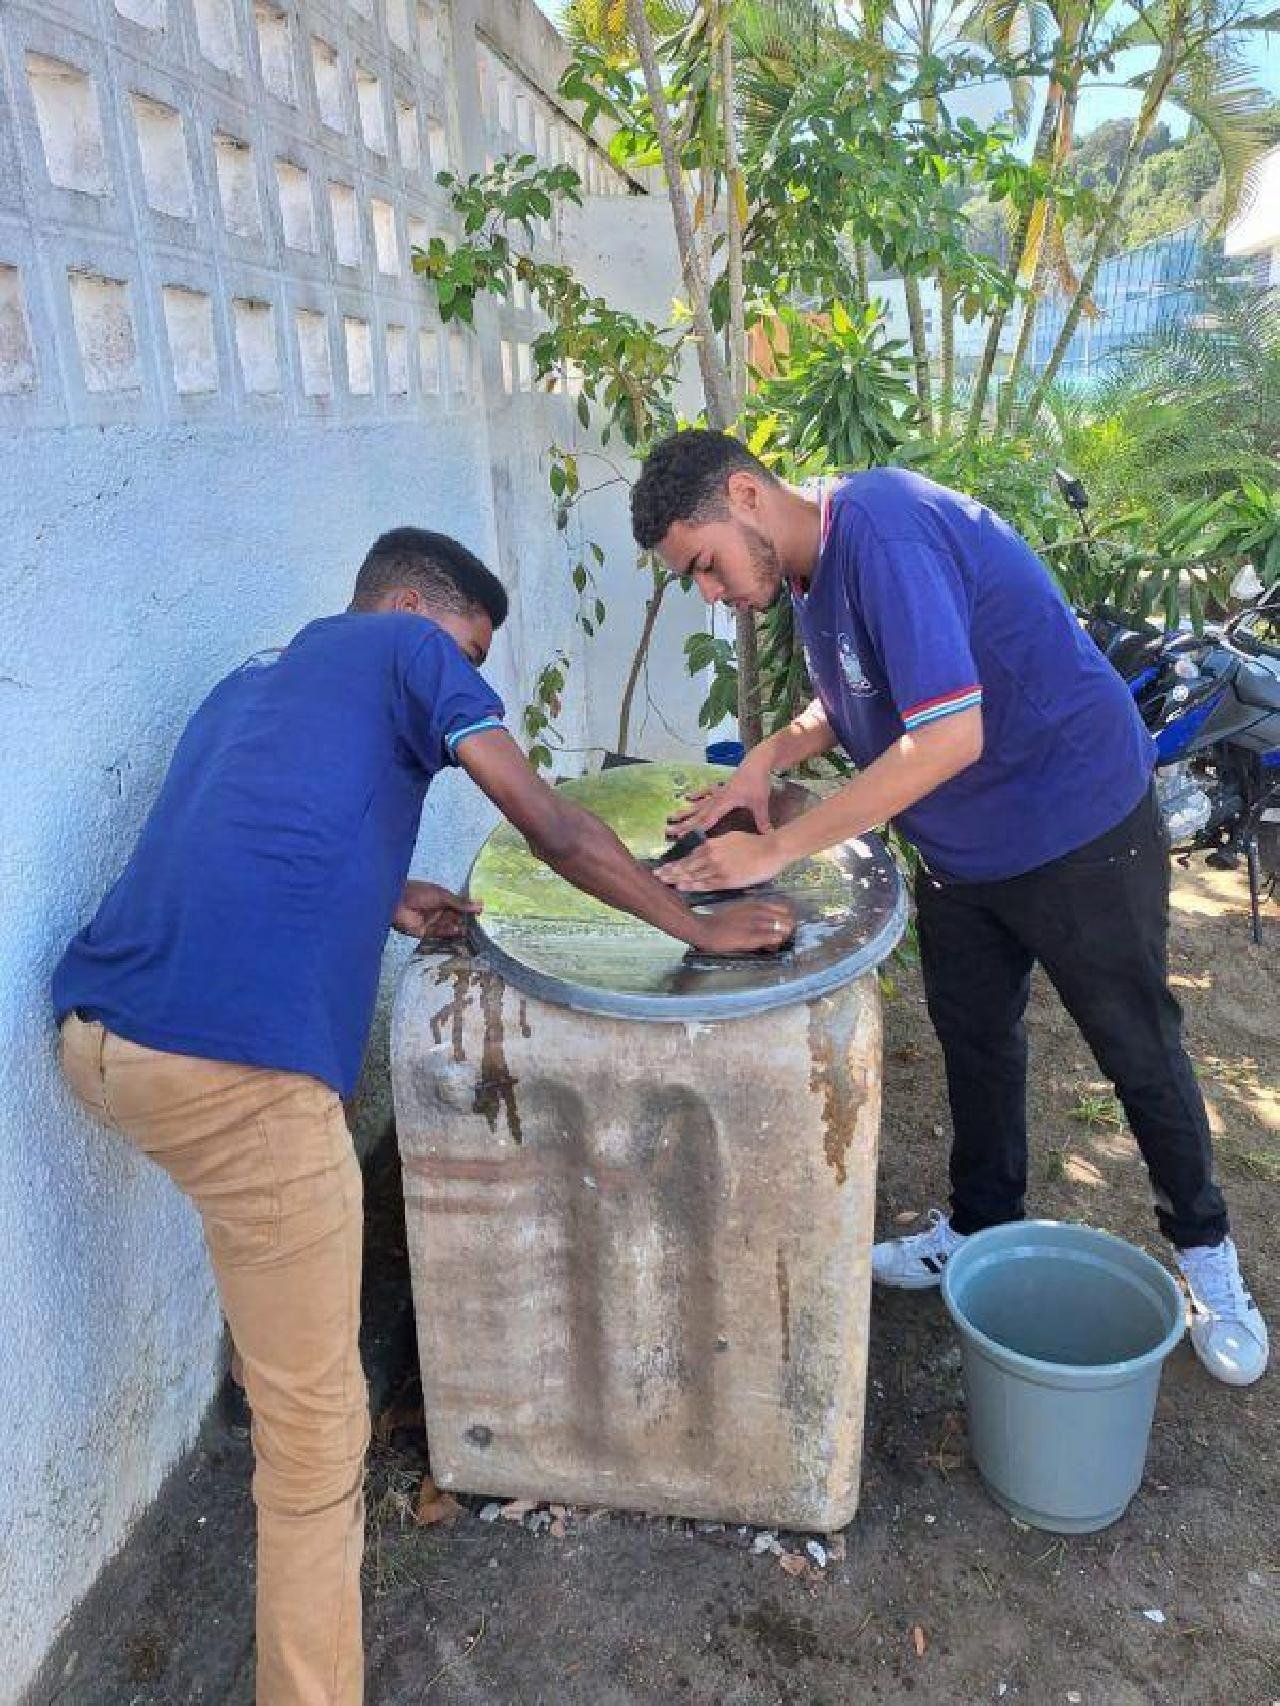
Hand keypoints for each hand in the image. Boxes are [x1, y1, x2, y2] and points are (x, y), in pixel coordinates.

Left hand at [392, 881, 481, 940]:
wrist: (396, 901)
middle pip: (454, 917)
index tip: (483, 913)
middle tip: (481, 925)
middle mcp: (437, 911)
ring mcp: (431, 922)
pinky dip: (449, 933)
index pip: (458, 905)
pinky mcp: (425, 933)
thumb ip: (460, 903)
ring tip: (472, 930)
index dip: (469, 909)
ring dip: (459, 928)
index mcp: (441, 899)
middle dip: (466, 920)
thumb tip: (480, 905)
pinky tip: (459, 932)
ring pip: (448, 927)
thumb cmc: (418, 892)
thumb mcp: (442, 895)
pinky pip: (439, 934)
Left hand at [656, 830, 786, 892]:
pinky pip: (705, 884)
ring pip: (692, 874)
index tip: (665, 866)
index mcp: (712, 845)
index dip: (676, 862)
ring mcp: (717, 868)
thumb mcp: (730, 838)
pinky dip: (692, 885)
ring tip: (663, 882)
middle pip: (686, 865)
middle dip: (670, 870)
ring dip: (676, 878)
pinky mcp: (726, 880)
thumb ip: (716, 845)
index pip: (689, 855)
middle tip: (656, 875)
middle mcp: (711, 855)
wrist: (771, 849)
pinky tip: (681, 887)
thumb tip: (706, 850)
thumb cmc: (754, 843)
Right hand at [667, 755, 773, 836]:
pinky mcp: (722, 786)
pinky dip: (697, 794)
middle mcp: (717, 798)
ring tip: (671, 817)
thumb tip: (768, 836)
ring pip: (698, 804)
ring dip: (686, 811)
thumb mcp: (760, 803)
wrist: (758, 761)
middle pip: (698, 814)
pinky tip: (688, 797)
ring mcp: (718, 791)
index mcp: (724, 803)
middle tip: (669, 832)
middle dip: (684, 824)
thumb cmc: (758, 782)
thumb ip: (762, 820)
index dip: (695, 830)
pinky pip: (706, 791)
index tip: (683, 838)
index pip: (707, 820)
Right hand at [691, 897, 796, 956]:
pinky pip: (772, 938)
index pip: (783, 908)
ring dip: (783, 936)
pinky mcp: (751, 937)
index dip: (787, 917)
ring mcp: (755, 924)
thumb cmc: (719, 920)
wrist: (703, 928)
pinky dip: (775, 942)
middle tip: (783, 935)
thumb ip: (752, 910)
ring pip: (782, 928)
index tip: (784, 924)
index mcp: (755, 904)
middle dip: (788, 927)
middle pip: (786, 918)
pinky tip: (771, 946)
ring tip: (777, 942)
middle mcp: (758, 912)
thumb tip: (764, 919)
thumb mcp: (738, 909)